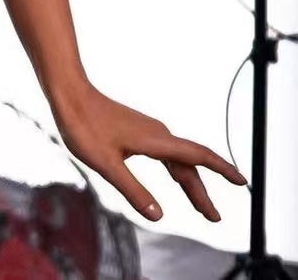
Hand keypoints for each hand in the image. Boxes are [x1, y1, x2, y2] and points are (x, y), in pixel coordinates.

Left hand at [51, 84, 246, 222]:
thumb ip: (133, 190)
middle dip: (203, 192)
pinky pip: (166, 153)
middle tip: (214, 218)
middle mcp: (157, 134)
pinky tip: (176, 178)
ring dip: (190, 182)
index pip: (198, 157)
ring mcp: (148, 131)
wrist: (69, 94)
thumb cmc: (83, 126)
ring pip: (177, 160)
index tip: (241, 182)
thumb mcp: (106, 164)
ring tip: (201, 206)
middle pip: (189, 165)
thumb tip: (158, 216)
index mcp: (156, 141)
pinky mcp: (138, 130)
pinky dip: (177, 169)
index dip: (221, 170)